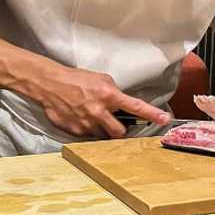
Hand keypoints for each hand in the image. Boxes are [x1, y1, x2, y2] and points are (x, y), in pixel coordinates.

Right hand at [30, 63, 170, 137]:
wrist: (49, 84)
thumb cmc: (75, 79)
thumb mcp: (100, 79)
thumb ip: (113, 91)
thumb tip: (121, 102)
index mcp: (109, 95)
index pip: (136, 106)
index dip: (152, 114)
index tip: (165, 119)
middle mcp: (100, 111)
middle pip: (120, 132)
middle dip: (120, 130)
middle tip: (114, 123)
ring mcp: (87, 123)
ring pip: (103, 135)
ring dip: (102, 130)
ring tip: (92, 118)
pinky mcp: (76, 130)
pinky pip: (88, 136)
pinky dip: (88, 129)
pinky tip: (80, 118)